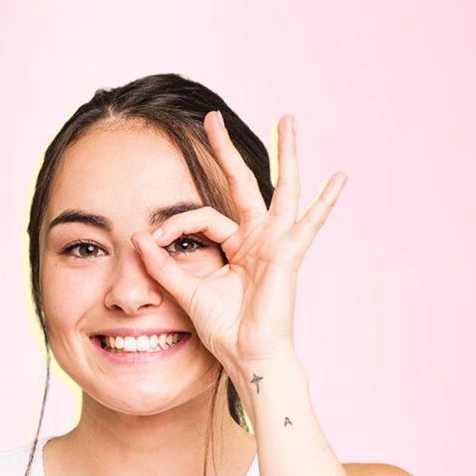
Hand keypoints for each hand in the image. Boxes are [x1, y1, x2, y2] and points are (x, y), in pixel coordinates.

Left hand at [130, 112, 345, 370]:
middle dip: (226, 151)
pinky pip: (309, 223)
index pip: (203, 218)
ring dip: (285, 154)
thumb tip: (137, 237)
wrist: (248, 357)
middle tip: (213, 118)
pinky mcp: (288, 255)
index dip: (175, 225)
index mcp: (237, 246)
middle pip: (243, 184)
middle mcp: (259, 239)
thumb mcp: (186, 291)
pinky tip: (338, 178)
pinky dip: (324, 202)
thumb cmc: (225, 331)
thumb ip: (162, 264)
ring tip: (287, 120)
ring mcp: (276, 244)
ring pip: (282, 189)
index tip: (152, 239)